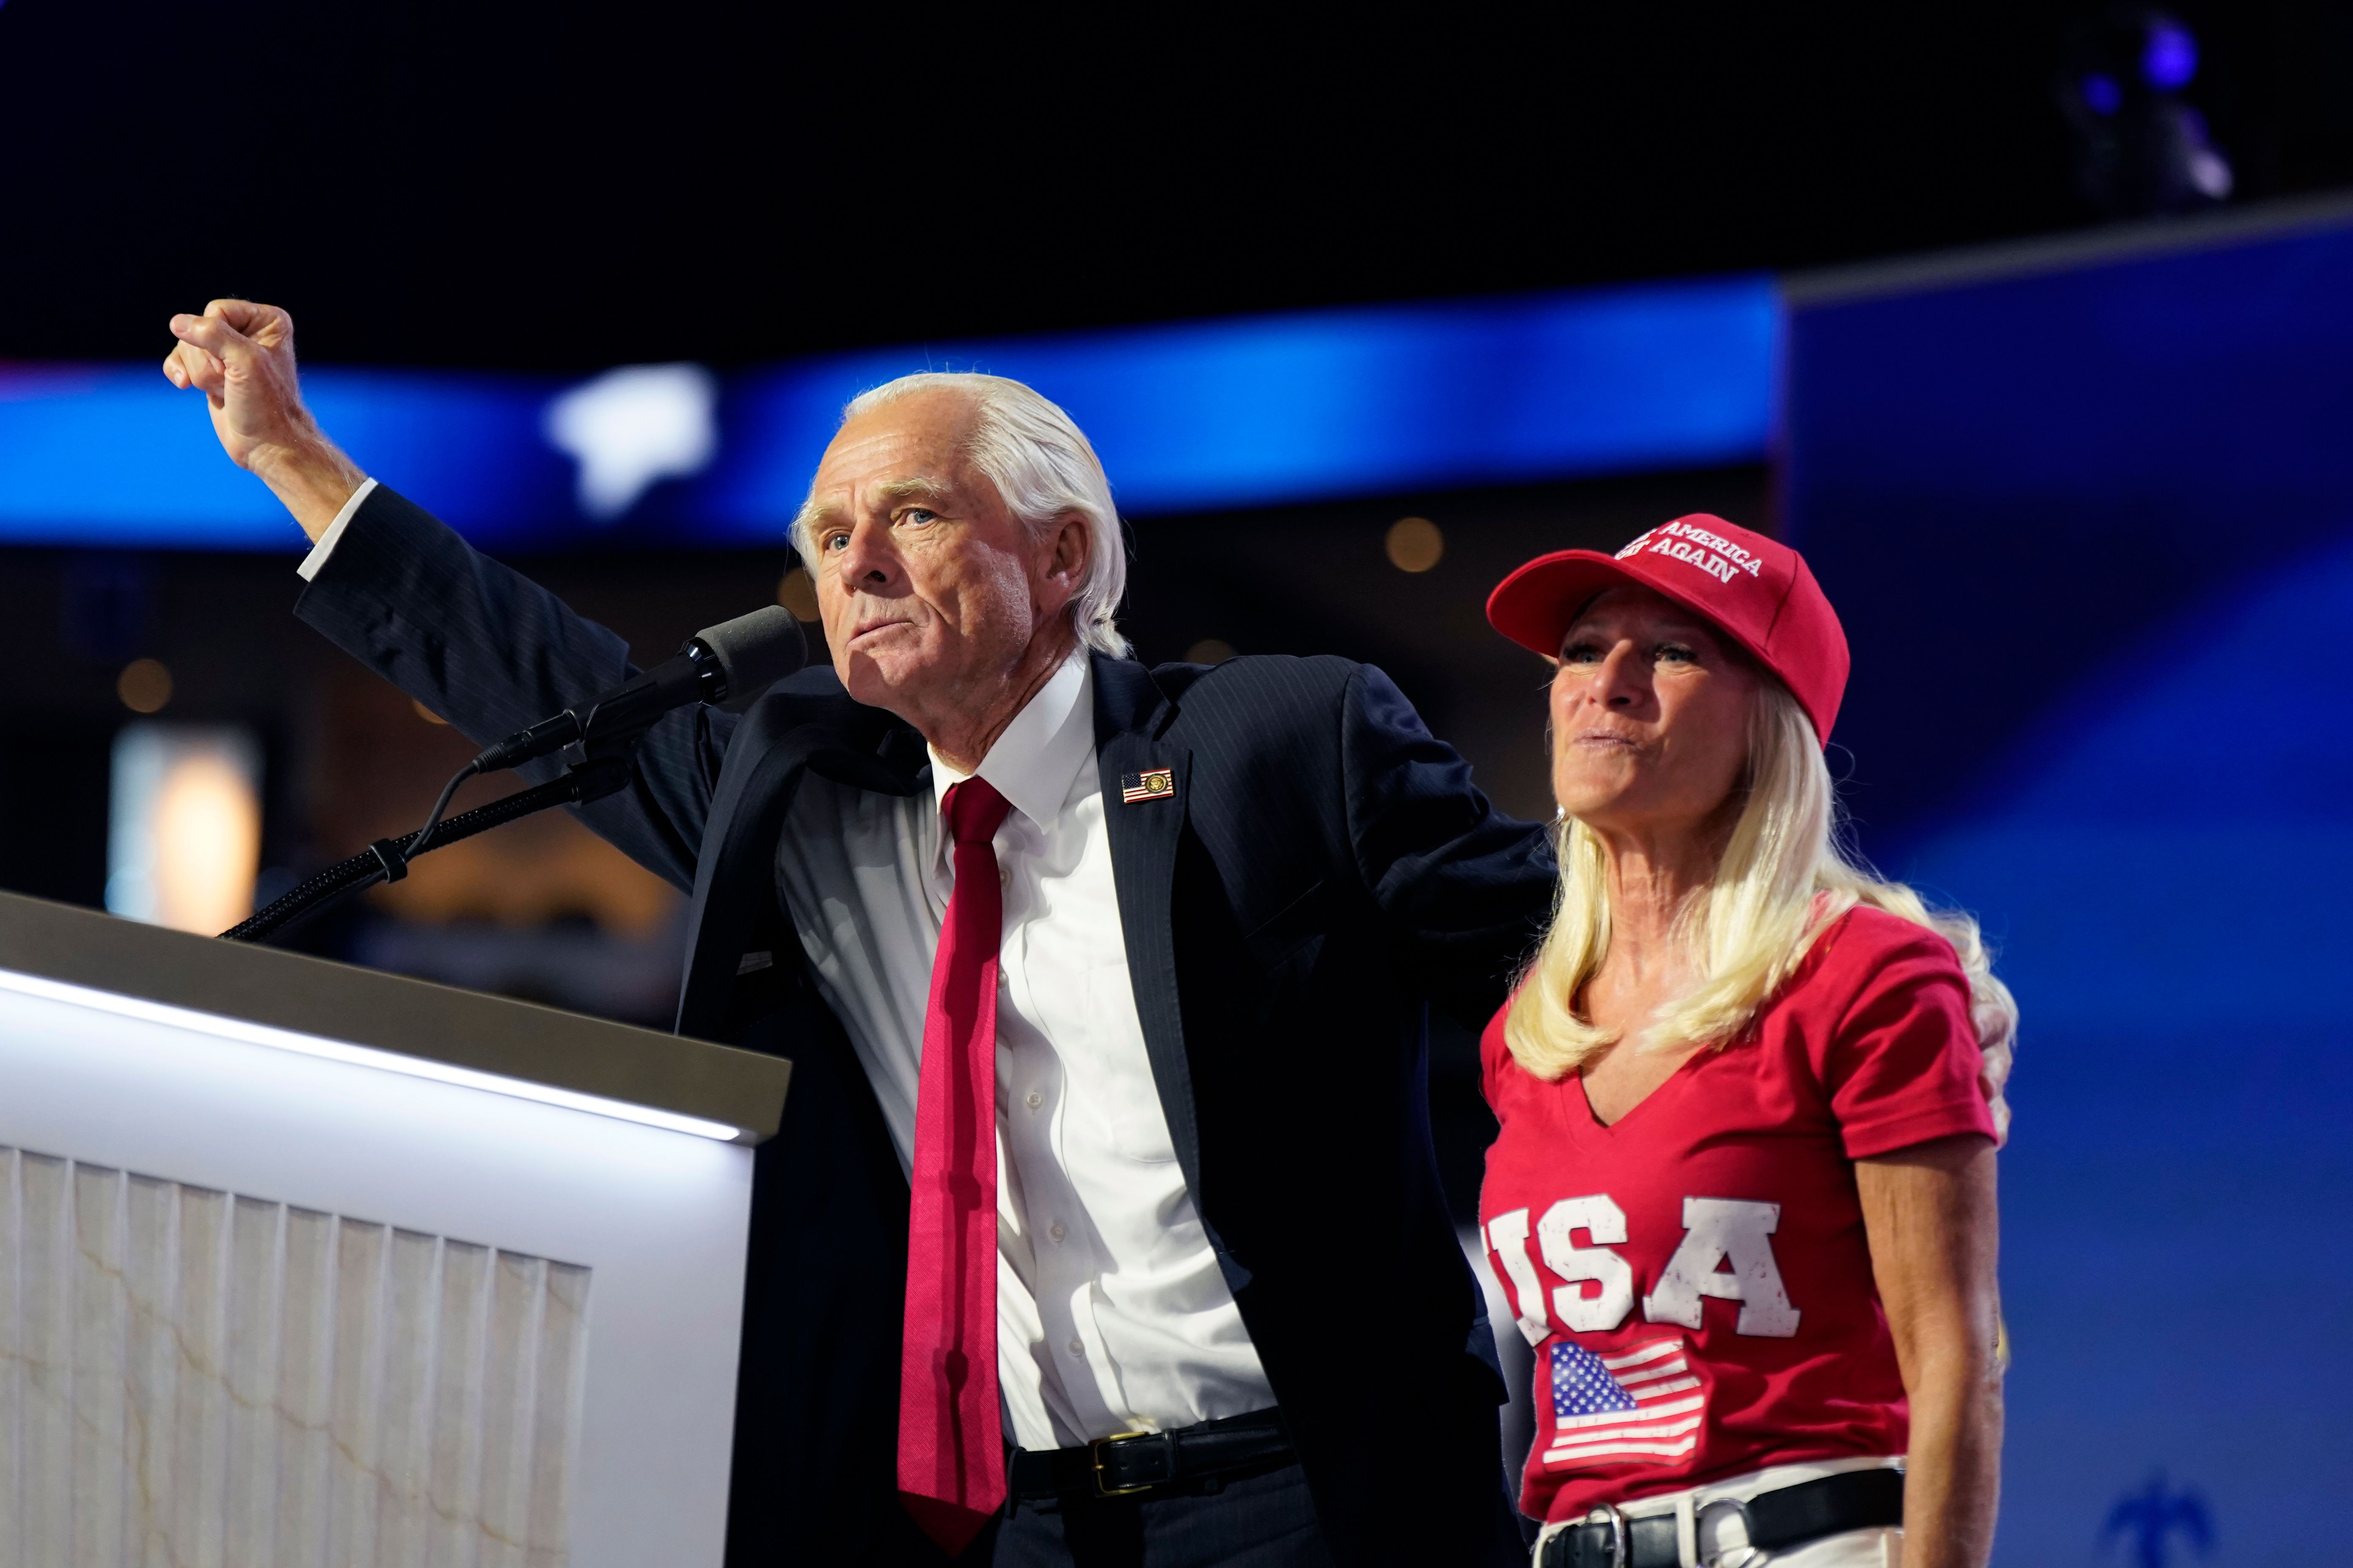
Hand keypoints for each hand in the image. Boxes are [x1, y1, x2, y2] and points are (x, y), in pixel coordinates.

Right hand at [162, 299, 365, 540]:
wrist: (268, 445)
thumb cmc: (266, 405)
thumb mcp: (244, 361)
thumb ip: (212, 334)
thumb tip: (178, 322)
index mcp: (267, 320)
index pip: (216, 310)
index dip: (218, 340)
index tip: (242, 367)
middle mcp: (248, 330)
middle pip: (198, 329)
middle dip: (209, 361)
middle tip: (233, 382)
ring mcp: (227, 351)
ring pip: (187, 346)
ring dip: (202, 374)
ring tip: (227, 390)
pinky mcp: (212, 370)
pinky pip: (178, 359)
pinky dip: (180, 373)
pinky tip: (185, 386)